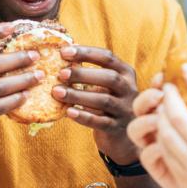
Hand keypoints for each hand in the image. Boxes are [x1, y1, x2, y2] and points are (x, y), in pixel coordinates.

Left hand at [51, 46, 137, 163]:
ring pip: (104, 100)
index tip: (63, 52)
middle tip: (60, 73)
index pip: (107, 58)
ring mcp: (125, 110)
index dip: (86, 53)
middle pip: (109, 78)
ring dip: (78, 95)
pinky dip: (83, 116)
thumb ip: (89, 72)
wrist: (122, 135)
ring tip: (57, 92)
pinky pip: (100, 122)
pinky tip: (68, 112)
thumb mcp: (104, 85)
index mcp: (125, 73)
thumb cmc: (106, 102)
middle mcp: (129, 90)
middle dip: (83, 74)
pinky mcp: (117, 128)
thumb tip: (60, 55)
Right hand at [126, 73, 178, 187]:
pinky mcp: (155, 167)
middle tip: (159, 95)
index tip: (162, 76)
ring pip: (134, 129)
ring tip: (159, 120)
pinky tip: (165, 147)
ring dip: (145, 121)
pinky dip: (153, 148)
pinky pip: (146, 155)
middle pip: (139, 107)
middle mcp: (156, 127)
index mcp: (169, 112)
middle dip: (146, 97)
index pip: (156, 92)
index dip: (155, 83)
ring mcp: (153, 146)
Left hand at [156, 64, 186, 187]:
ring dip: (159, 117)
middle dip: (168, 98)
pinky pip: (161, 153)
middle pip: (178, 116)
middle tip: (168, 89)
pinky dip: (159, 138)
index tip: (186, 68)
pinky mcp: (180, 180)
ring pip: (164, 134)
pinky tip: (162, 132)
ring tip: (163, 109)